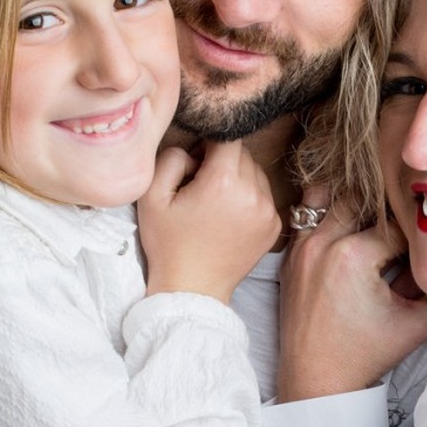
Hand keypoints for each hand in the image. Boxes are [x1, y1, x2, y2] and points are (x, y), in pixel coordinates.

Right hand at [138, 140, 280, 302]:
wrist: (192, 289)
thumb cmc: (168, 243)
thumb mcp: (152, 196)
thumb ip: (172, 158)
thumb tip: (196, 151)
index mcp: (223, 181)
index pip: (228, 137)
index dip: (209, 143)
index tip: (197, 161)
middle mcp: (252, 193)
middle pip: (243, 154)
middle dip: (222, 161)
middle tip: (201, 184)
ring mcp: (268, 211)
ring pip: (256, 173)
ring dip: (238, 177)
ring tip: (215, 202)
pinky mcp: (274, 225)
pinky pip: (263, 195)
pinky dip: (248, 197)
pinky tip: (228, 216)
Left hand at [278, 193, 426, 401]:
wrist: (316, 381)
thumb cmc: (365, 355)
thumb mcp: (418, 326)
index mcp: (353, 255)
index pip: (399, 224)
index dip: (419, 233)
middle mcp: (322, 243)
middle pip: (365, 200)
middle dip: (387, 211)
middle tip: (403, 231)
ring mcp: (301, 247)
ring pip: (331, 198)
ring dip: (356, 206)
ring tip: (374, 225)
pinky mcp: (290, 256)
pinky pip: (308, 217)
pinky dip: (329, 216)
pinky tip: (350, 231)